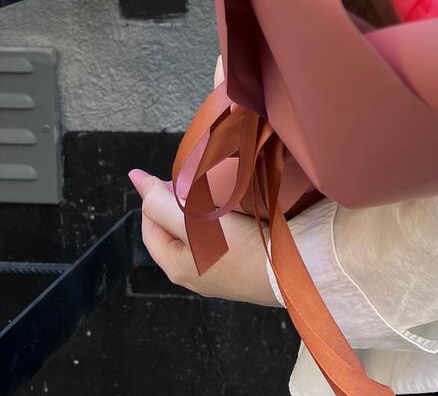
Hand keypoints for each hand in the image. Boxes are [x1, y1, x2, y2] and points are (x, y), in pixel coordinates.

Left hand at [127, 167, 282, 306]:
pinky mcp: (242, 267)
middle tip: (194, 179)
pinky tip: (237, 209)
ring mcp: (219, 272)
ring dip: (201, 210)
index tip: (174, 176)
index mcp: (176, 266)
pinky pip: (222, 239)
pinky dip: (222, 221)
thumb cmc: (241, 250)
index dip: (154, 199)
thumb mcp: (196, 224)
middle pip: (175, 230)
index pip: (151, 226)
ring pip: (199, 233)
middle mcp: (194, 272)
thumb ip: (163, 204)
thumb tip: (135, 178)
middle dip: (178, 203)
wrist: (292, 272)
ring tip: (214, 189)